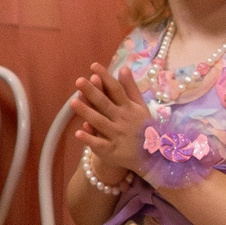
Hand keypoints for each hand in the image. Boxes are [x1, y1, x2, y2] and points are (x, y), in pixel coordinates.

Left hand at [73, 67, 153, 183]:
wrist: (152, 158)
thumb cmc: (143, 128)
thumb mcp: (141, 107)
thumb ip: (131, 88)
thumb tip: (123, 67)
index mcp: (129, 108)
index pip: (116, 90)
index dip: (105, 78)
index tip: (93, 66)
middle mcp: (122, 120)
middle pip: (105, 104)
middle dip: (93, 92)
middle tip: (79, 81)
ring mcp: (117, 136)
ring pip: (100, 122)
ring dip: (87, 113)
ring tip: (73, 102)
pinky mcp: (112, 151)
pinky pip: (100, 144)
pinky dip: (90, 139)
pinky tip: (78, 132)